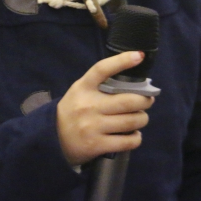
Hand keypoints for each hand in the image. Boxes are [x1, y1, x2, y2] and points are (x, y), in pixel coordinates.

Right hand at [56, 51, 154, 166]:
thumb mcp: (80, 92)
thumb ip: (100, 85)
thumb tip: (132, 82)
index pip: (102, 69)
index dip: (122, 61)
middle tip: (148, 100)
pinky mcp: (97, 145)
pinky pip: (127, 141)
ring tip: (140, 118)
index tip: (138, 55)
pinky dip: (136, 138)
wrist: (53, 139)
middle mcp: (88, 105)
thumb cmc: (73, 111)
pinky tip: (133, 135)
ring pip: (131, 121)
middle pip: (128, 100)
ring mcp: (92, 126)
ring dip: (142, 119)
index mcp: (83, 88)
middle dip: (145, 101)